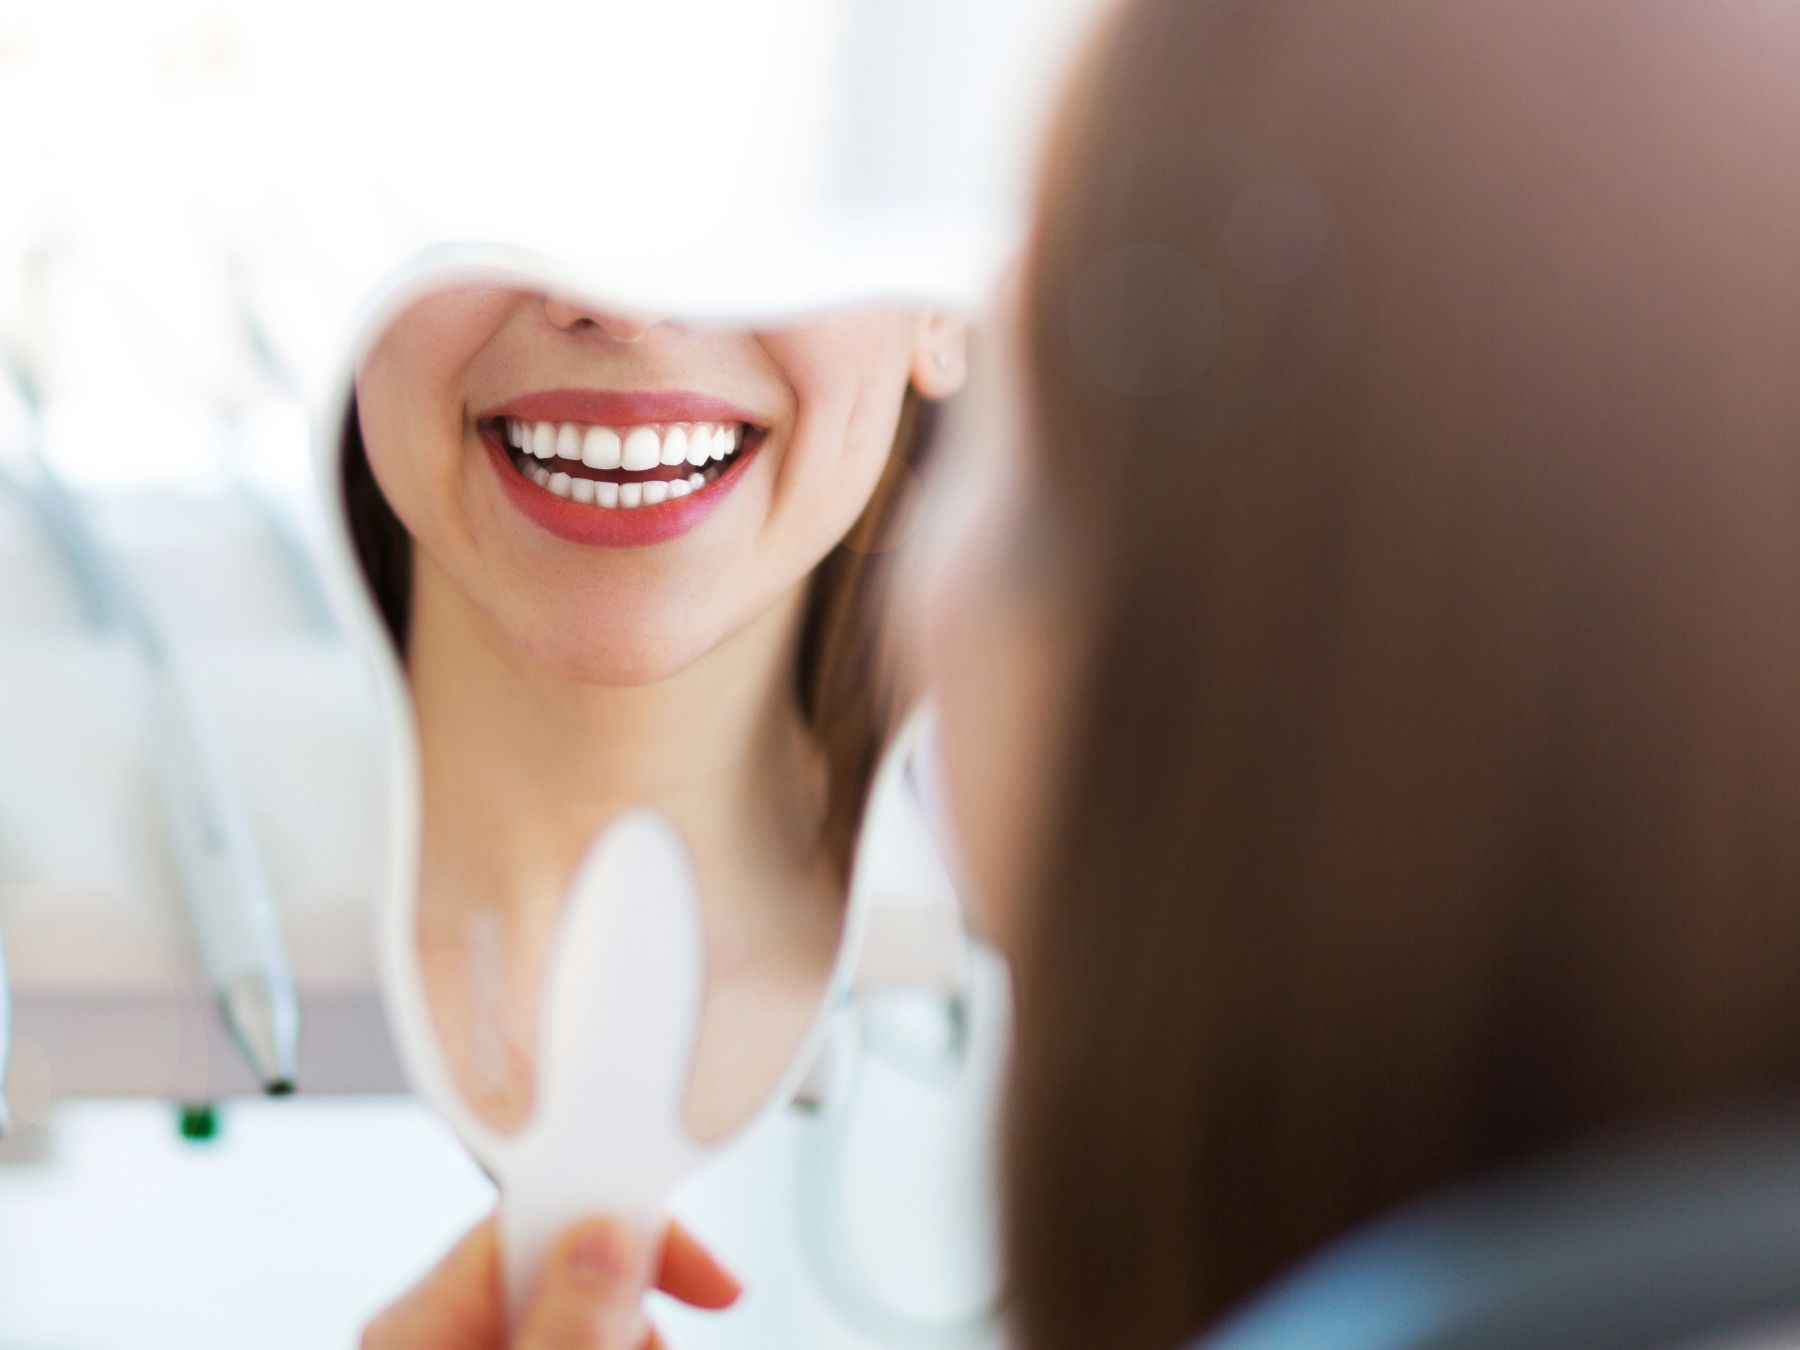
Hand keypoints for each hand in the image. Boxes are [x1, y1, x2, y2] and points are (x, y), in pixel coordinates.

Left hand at [363, 1214, 740, 1349]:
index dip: (624, 1227)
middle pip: (575, 1272)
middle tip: (689, 1326)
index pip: (533, 1220)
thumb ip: (568, 1327)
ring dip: (640, 1343)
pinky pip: (590, 1345)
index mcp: (422, 1324)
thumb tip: (605, 1239)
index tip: (705, 1270)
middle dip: (638, 1309)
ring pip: (596, 1322)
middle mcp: (450, 1338)